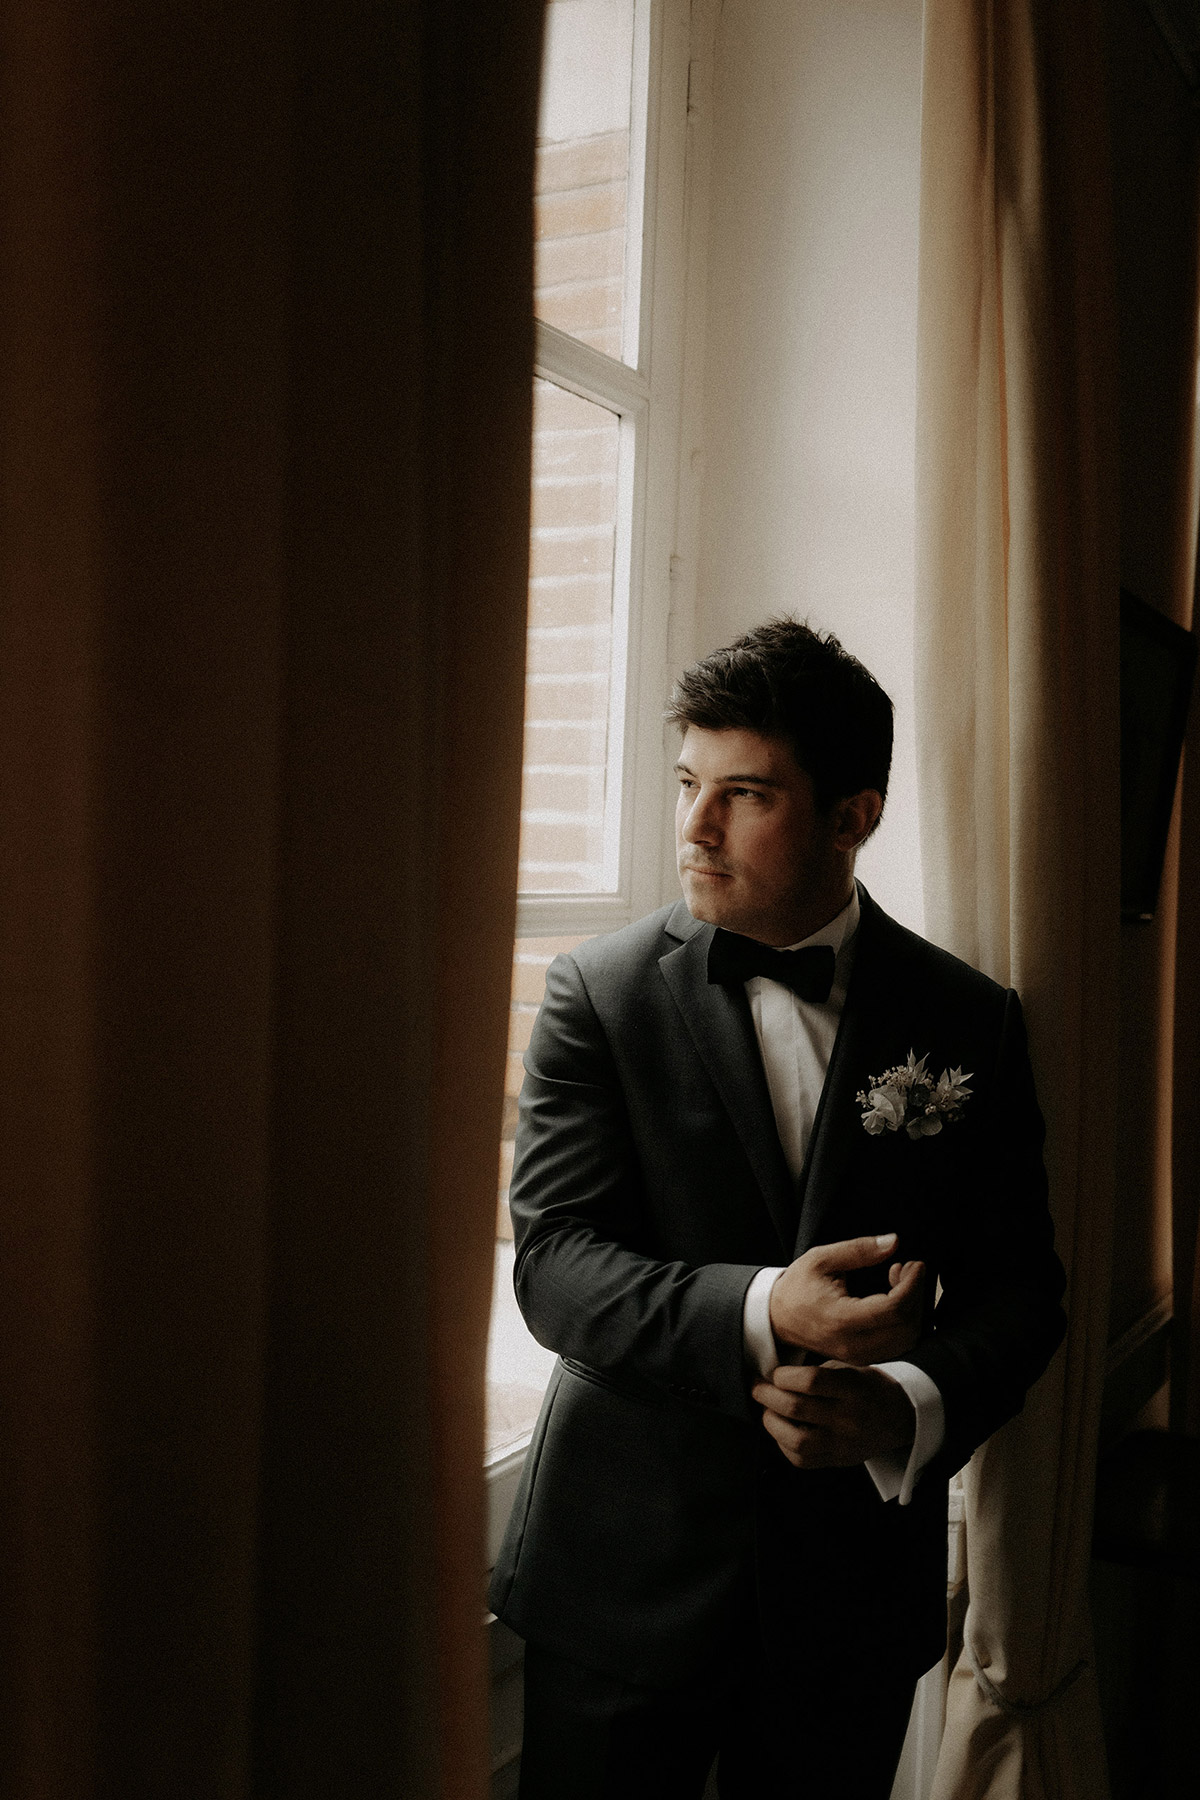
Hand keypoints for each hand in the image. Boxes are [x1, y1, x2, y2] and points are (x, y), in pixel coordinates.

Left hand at [751, 1362, 914, 1468]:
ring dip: (772, 1422)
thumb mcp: (853, 1369)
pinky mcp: (838, 1460)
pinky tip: (782, 1430)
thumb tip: (778, 1376)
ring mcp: (843, 1443)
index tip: (775, 1373)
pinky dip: (783, 1444)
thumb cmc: (871, 1388)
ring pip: (796, 1440)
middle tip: (759, 1388)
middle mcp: (848, 1418)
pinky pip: (801, 1459)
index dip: (784, 1375)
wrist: (902, 1418)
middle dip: (767, 1395)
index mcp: (854, 1389)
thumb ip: (819, 1372)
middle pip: (797, 1408)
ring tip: (768, 1411)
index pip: (811, 1381)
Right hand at [768, 1234, 924, 1363]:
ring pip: (907, 1339)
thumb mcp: (821, 1258)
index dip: (913, 1285)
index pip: (894, 1308)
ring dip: (913, 1309)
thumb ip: (858, 1249)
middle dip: (916, 1295)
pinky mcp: (862, 1358)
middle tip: (907, 1269)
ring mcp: (858, 1356)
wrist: (776, 1318)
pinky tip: (893, 1300)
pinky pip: (898, 1345)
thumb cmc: (797, 1286)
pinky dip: (905, 1322)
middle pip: (907, 1326)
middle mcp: (852, 1343)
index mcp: (841, 1318)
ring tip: (898, 1282)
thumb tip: (893, 1241)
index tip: (915, 1264)